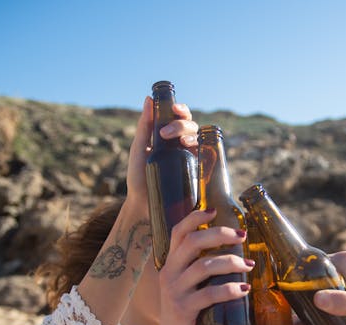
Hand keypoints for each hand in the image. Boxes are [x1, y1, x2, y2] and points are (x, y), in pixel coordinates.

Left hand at [126, 97, 198, 211]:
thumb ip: (144, 126)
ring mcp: (190, 159)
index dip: (181, 111)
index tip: (174, 109)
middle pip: (191, 126)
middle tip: (165, 134)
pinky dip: (204, 150)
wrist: (143, 205)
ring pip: (198, 139)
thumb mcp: (139, 149)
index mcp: (168, 138)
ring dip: (191, 136)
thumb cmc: (138, 178)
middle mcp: (181, 146)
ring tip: (179, 143)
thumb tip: (149, 99)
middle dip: (182, 125)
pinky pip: (208, 158)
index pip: (179, 118)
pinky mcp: (197, 173)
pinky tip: (195, 150)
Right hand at [157, 209, 253, 324]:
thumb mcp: (191, 284)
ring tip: (249, 266)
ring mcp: (175, 292)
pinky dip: (229, 290)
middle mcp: (169, 273)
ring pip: (203, 267)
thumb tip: (233, 246)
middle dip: (219, 235)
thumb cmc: (191, 310)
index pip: (178, 232)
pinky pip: (208, 295)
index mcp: (171, 263)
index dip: (195, 218)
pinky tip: (244, 289)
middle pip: (192, 243)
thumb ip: (203, 266)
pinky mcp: (183, 310)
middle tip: (243, 236)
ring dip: (230, 262)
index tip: (215, 210)